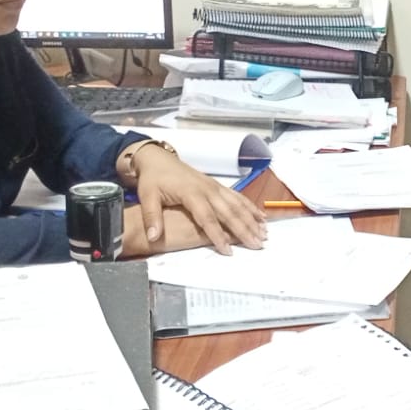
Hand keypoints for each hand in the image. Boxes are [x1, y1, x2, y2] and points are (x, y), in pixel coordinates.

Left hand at [130, 146, 265, 253]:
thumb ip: (151, 217)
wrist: (158, 159)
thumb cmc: (153, 178)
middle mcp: (207, 189)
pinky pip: (237, 197)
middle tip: (256, 245)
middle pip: (229, 212)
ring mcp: (214, 186)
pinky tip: (261, 217)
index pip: (207, 218)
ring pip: (237, 204)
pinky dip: (250, 207)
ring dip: (252, 219)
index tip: (227, 250)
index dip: (217, 235)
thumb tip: (153, 237)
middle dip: (244, 229)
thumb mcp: (147, 196)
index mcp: (191, 192)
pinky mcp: (217, 186)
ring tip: (264, 234)